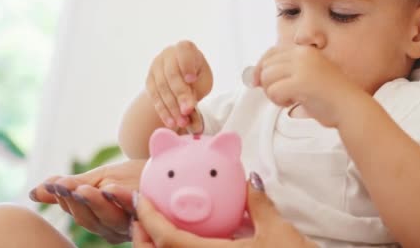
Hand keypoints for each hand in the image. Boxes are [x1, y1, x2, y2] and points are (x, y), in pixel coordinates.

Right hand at [29, 159, 145, 243]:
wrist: (165, 169)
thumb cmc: (132, 177)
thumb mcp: (98, 179)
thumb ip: (70, 187)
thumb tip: (34, 193)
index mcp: (99, 221)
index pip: (76, 213)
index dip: (64, 199)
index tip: (54, 184)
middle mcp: (115, 228)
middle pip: (90, 220)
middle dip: (77, 202)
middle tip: (66, 185)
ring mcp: (133, 222)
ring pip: (110, 218)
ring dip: (96, 202)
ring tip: (84, 188)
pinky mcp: (150, 212)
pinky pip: (134, 209)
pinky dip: (122, 199)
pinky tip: (111, 187)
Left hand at [132, 172, 316, 247]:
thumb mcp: (278, 231)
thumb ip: (259, 203)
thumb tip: (250, 178)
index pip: (169, 240)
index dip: (150, 219)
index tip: (141, 198)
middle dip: (142, 236)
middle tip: (142, 212)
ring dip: (156, 245)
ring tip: (156, 225)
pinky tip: (186, 238)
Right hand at [146, 40, 211, 132]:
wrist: (181, 79)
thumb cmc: (197, 78)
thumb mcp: (203, 82)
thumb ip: (197, 93)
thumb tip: (192, 118)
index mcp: (185, 48)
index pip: (184, 51)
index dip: (186, 65)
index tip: (191, 79)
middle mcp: (168, 54)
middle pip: (172, 75)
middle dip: (180, 95)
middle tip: (188, 111)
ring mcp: (156, 66)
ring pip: (162, 88)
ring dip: (172, 107)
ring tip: (182, 122)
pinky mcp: (149, 80)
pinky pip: (155, 97)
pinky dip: (163, 111)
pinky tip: (171, 122)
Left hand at [254, 45, 359, 126]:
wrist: (350, 108)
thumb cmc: (329, 97)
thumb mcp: (308, 75)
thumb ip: (287, 71)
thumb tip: (255, 77)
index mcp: (305, 51)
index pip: (271, 53)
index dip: (260, 68)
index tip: (255, 83)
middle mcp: (302, 54)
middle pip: (265, 66)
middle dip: (268, 84)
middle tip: (283, 96)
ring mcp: (302, 67)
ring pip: (266, 78)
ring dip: (273, 94)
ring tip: (290, 100)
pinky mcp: (301, 82)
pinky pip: (273, 91)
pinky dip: (279, 101)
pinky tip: (293, 103)